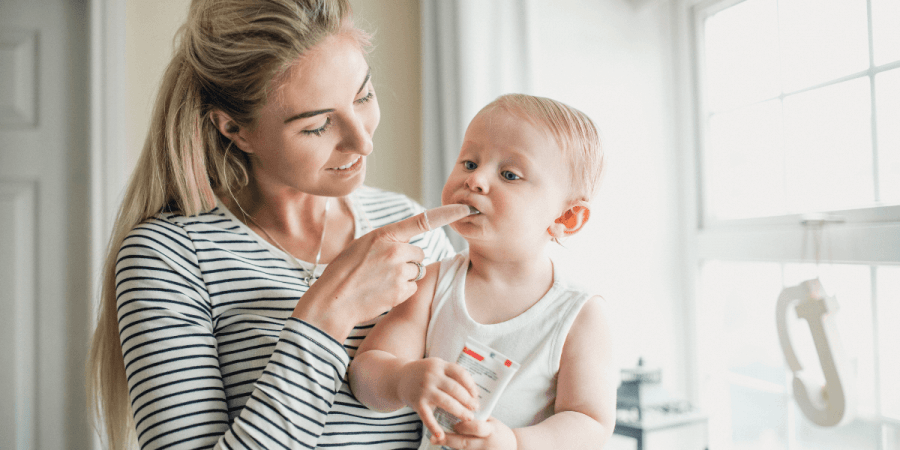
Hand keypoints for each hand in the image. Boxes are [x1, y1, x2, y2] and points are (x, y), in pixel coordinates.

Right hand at [292, 204, 472, 340]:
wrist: (333, 301)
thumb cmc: (344, 272)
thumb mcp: (362, 246)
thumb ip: (386, 241)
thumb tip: (408, 247)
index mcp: (384, 234)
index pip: (421, 221)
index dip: (446, 214)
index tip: (465, 208)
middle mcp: (394, 250)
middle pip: (419, 253)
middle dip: (408, 261)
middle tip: (384, 270)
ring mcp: (398, 271)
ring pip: (417, 271)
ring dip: (405, 276)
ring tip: (381, 282)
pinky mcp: (401, 290)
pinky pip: (413, 288)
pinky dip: (402, 292)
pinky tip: (383, 293)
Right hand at [397, 358, 479, 441]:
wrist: (398, 377)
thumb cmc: (423, 374)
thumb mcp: (436, 367)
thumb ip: (451, 375)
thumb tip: (473, 391)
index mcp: (440, 365)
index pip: (460, 373)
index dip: (471, 385)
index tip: (476, 394)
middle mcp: (432, 376)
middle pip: (455, 389)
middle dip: (468, 400)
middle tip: (475, 408)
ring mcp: (424, 389)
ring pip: (446, 402)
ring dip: (460, 411)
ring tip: (468, 417)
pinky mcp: (417, 402)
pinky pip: (428, 417)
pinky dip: (434, 427)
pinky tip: (442, 435)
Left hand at [432, 416, 516, 449]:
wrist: (512, 447)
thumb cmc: (500, 432)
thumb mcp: (492, 422)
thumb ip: (478, 418)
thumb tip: (458, 408)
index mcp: (491, 431)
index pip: (477, 428)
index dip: (465, 426)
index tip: (455, 424)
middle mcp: (486, 444)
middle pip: (465, 443)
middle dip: (448, 440)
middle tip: (435, 438)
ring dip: (449, 446)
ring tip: (437, 441)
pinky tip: (446, 445)